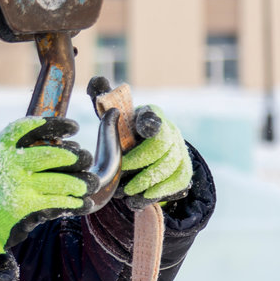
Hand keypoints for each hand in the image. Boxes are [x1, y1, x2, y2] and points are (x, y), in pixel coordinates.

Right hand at [0, 116, 98, 256]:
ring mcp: (18, 186)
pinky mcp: (25, 206)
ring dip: (79, 183)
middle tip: (84, 158)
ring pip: (59, 181)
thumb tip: (63, 145)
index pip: (27, 128)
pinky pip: (57, 202)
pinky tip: (83, 202)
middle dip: (74, 157)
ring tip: (87, 184)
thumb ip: (20, 148)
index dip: (54, 124)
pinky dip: (74, 203)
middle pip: (50, 155)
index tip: (74, 128)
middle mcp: (9, 164)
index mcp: (1, 147)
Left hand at [88, 77, 192, 208]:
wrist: (144, 152)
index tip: (143, 129)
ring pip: (171, 166)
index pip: (153, 117)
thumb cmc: (124, 133)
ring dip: (147, 182)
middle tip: (122, 175)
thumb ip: (103, 102)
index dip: (150, 122)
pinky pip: (177, 182)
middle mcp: (169, 130)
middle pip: (162, 146)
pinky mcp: (183, 170)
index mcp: (150, 115)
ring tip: (126, 193)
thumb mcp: (113, 119)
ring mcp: (179, 150)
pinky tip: (140, 200)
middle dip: (141, 162)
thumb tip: (95, 80)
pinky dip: (158, 193)